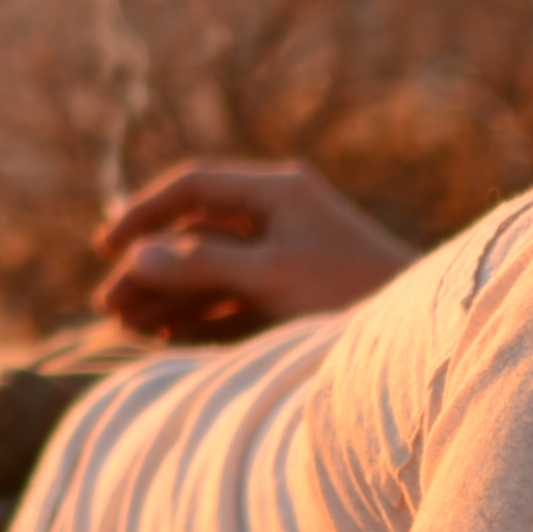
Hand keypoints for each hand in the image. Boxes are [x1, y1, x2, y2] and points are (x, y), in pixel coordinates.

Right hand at [93, 160, 416, 341]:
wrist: (425, 343)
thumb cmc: (357, 296)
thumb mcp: (272, 276)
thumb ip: (202, 265)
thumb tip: (137, 260)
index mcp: (280, 193)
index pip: (193, 188)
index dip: (145, 213)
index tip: (107, 248)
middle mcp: (282, 220)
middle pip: (197, 235)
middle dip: (152, 269)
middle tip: (109, 306)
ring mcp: (289, 261)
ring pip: (213, 273)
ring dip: (171, 298)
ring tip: (129, 327)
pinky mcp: (298, 301)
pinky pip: (235, 304)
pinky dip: (201, 318)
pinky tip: (169, 339)